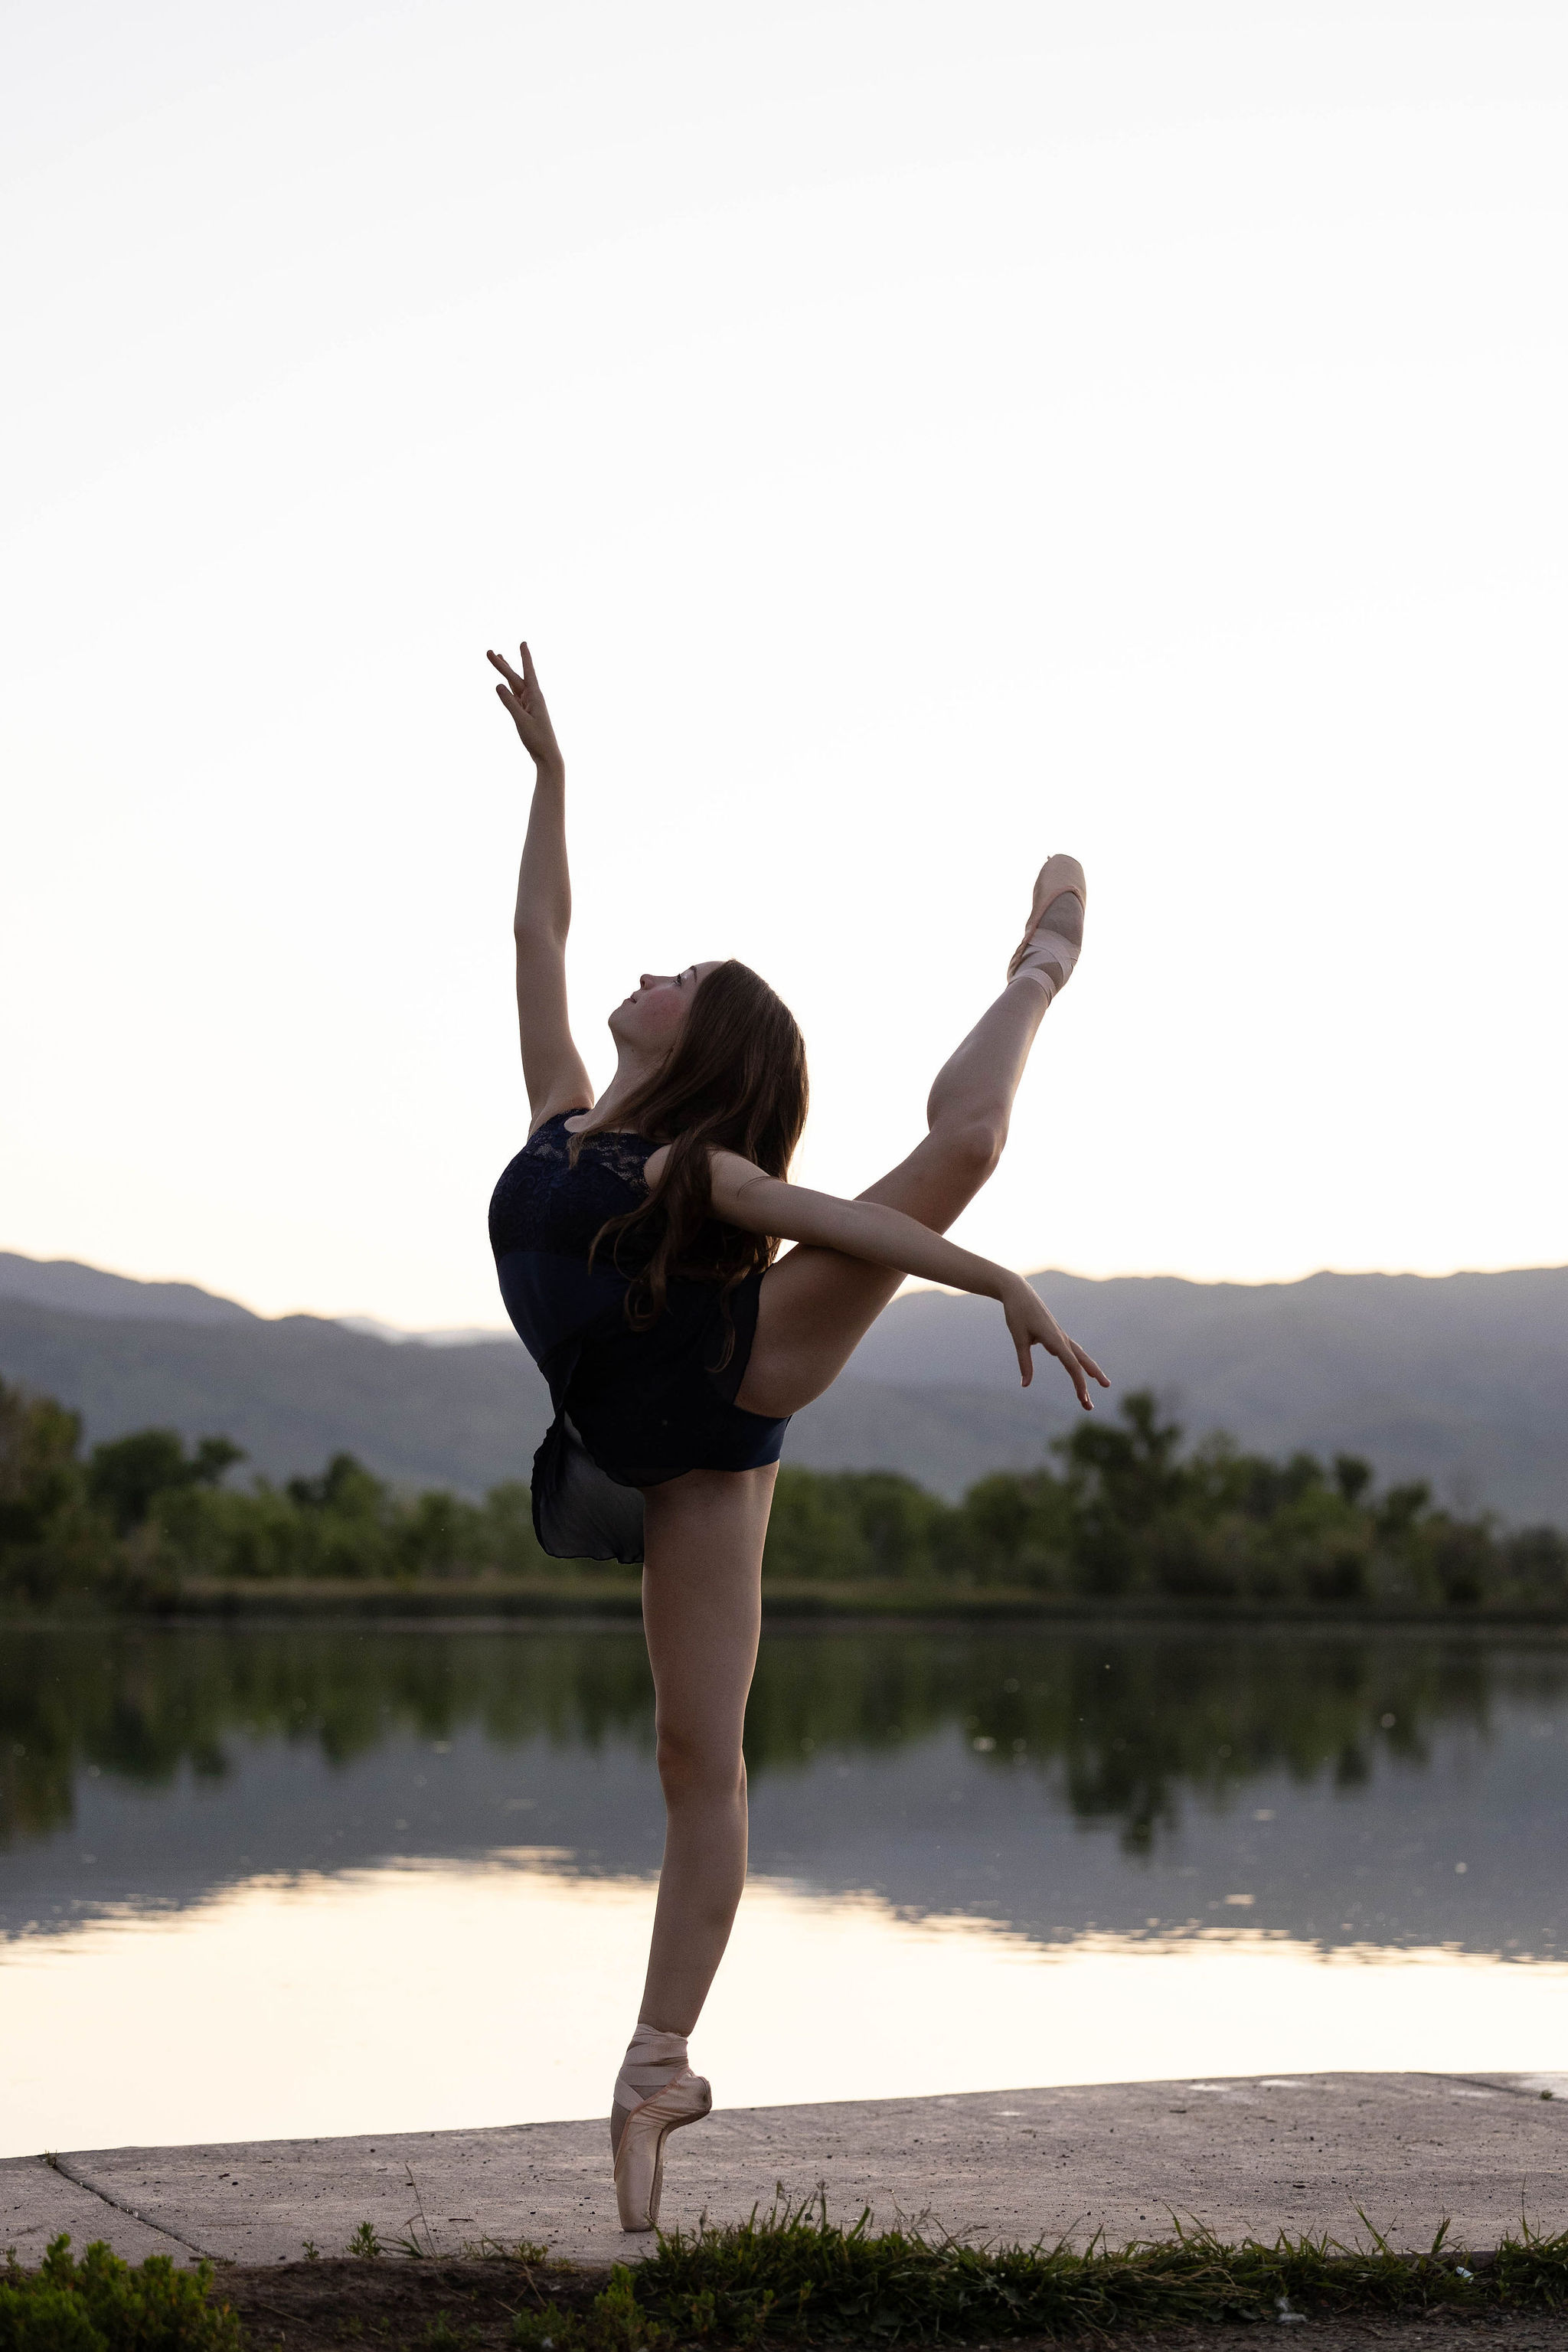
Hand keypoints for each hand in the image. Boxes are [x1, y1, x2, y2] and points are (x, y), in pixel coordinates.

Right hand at [487, 641, 562, 774]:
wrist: (546, 755)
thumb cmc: (537, 739)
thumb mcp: (521, 720)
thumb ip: (509, 703)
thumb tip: (498, 685)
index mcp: (535, 696)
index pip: (528, 672)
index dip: (525, 657)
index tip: (523, 643)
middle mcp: (532, 697)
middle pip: (514, 677)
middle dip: (502, 664)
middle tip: (489, 652)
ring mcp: (529, 704)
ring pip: (514, 684)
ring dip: (506, 672)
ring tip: (499, 658)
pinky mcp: (525, 711)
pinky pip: (514, 695)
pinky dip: (508, 687)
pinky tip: (504, 683)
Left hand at [1001, 1275, 1109, 1410]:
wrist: (1019, 1292)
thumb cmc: (1017, 1314)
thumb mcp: (1019, 1338)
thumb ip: (1024, 1362)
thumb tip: (1025, 1385)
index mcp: (1054, 1339)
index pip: (1072, 1365)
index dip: (1079, 1383)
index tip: (1083, 1399)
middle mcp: (1062, 1338)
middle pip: (1081, 1363)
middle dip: (1089, 1383)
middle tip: (1090, 1406)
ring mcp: (1061, 1335)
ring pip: (1080, 1357)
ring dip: (1089, 1373)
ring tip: (1101, 1385)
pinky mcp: (1057, 1334)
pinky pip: (1073, 1351)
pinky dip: (1080, 1363)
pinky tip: (1081, 1371)